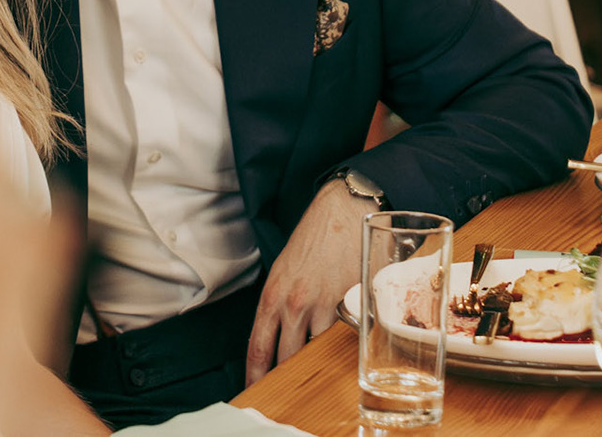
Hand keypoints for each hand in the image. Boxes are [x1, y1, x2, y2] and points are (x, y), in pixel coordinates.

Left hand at [245, 178, 362, 384]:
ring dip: (319, 359)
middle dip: (287, 378)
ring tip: (321, 370)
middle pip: (286, 358)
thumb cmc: (315, 237)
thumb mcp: (285, 269)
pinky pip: (344, 336)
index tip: (253, 389)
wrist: (343, 210)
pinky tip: (346, 345)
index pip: (257, 348)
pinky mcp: (348, 303)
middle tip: (287, 392)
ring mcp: (321, 306)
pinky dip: (343, 343)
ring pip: (317, 351)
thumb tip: (284, 332)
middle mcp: (293, 304)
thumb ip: (281, 302)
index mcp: (272, 295)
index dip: (255, 375)